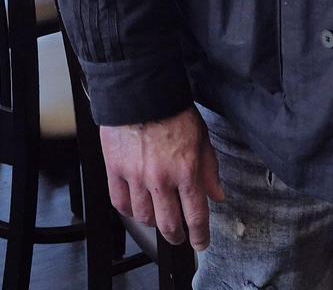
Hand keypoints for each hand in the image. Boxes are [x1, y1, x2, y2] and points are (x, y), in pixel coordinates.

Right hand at [99, 107, 224, 250]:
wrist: (141, 90)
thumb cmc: (172, 110)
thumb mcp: (202, 138)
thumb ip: (209, 169)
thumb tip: (217, 195)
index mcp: (186, 170)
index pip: (196, 215)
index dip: (200, 235)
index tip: (201, 243)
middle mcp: (161, 178)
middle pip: (168, 224)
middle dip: (176, 235)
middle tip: (179, 236)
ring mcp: (136, 176)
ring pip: (144, 216)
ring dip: (153, 221)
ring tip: (157, 216)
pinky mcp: (115, 169)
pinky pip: (120, 202)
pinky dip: (129, 209)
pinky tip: (136, 206)